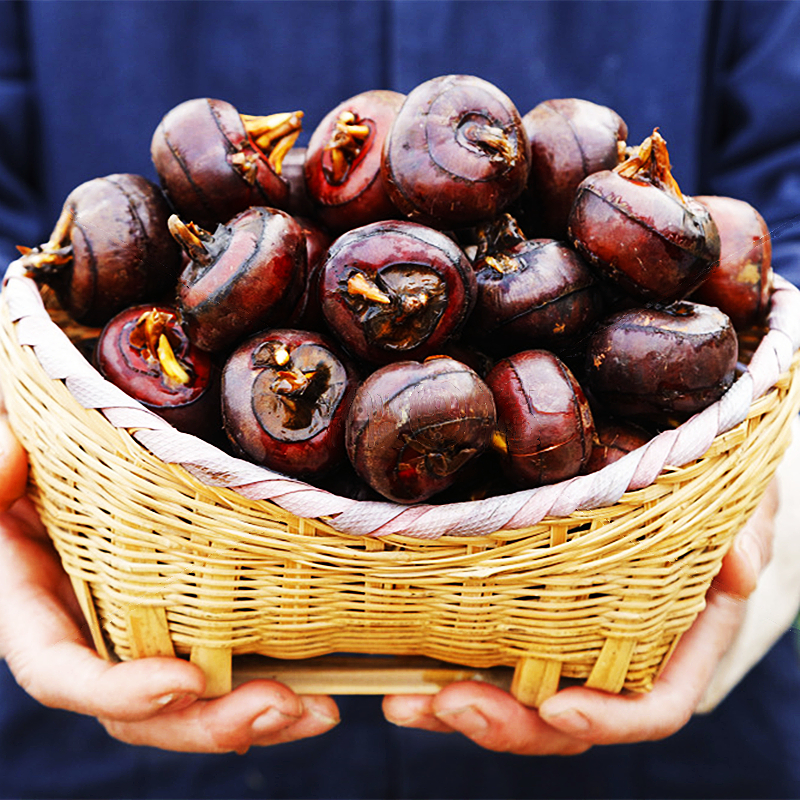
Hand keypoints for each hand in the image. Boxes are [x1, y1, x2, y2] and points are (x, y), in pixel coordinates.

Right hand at [0, 416, 339, 752]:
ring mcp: (144, 628)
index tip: (186, 683)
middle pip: (144, 709)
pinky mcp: (189, 612)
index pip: (64, 674)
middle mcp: (92, 633)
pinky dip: (270, 676)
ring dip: (256, 713)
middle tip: (282, 707)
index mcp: (36, 609)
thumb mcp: (1, 446)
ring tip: (317, 710)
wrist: (71, 442)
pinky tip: (317, 689)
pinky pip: (226, 659)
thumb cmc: (32, 452)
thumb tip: (5, 463)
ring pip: (192, 699)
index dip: (121, 690)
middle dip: (211, 722)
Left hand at [382, 480, 778, 754]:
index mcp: (676, 641)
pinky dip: (441, 664)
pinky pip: (482, 650)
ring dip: (457, 707)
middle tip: (447, 705)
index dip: (610, 720)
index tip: (558, 710)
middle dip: (506, 724)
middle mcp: (615, 652)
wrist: (664, 467)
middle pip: (565, 717)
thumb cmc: (704, 490)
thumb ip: (743, 534)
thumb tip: (740, 570)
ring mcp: (563, 637)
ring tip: (403, 700)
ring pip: (515, 697)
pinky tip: (398, 668)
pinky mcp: (520, 610)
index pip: (653, 705)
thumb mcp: (737, 502)